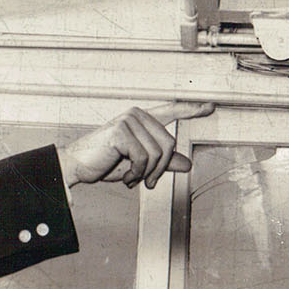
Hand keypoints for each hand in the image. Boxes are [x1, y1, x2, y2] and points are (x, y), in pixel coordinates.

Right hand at [63, 102, 215, 187]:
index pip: (171, 111)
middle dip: (160, 168)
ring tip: (131, 177)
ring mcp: (128, 120)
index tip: (210, 106)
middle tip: (147, 182)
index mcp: (142, 119)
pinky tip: (125, 175)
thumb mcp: (140, 164)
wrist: (79, 167)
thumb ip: (163, 163)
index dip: (192, 110)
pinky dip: (135, 174)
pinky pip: (143, 158)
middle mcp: (137, 115)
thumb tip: (187, 164)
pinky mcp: (120, 131)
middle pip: (169, 143)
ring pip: (158, 153)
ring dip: (145, 173)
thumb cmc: (106, 162)